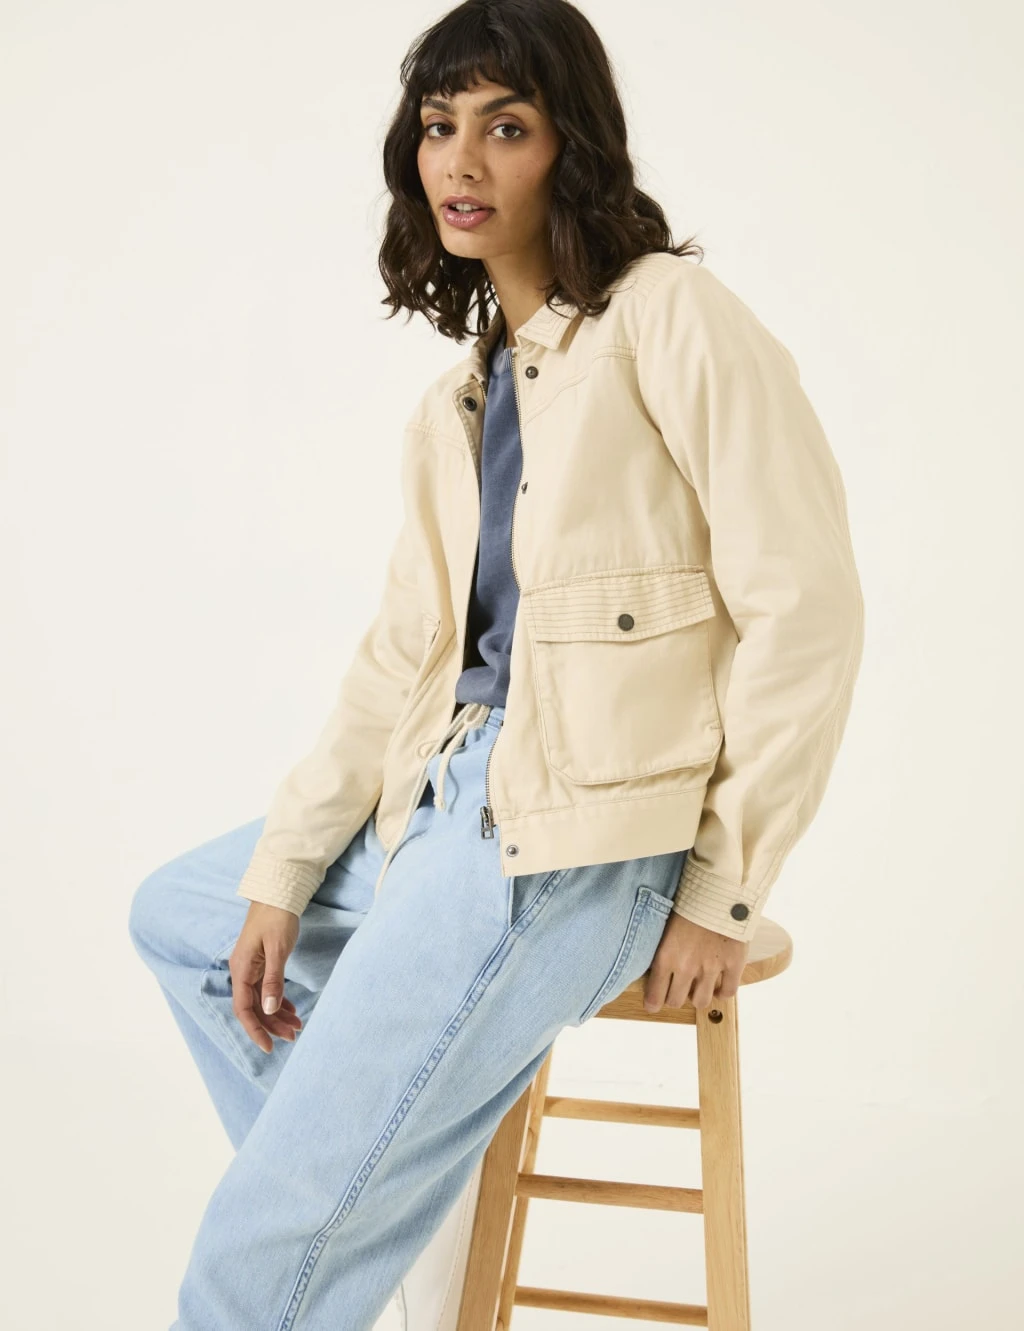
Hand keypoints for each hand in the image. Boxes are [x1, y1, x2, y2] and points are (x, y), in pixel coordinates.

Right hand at [228, 902, 304, 1052]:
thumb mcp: (277, 949)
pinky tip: (291, 1010)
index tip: (269, 1047)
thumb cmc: (277, 917)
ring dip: (277, 1015)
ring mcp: (252, 968)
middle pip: (253, 1008)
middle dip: (272, 1025)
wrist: (277, 892)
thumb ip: (273, 980)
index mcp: (242, 969)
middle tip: (294, 1037)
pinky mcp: (262, 963)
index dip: (255, 1030)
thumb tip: (269, 1010)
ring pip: (261, 1000)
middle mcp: (243, 971)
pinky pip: (267, 989)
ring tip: (297, 1027)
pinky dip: (279, 1001)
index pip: (243, 1009)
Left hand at [644, 911, 749, 1012]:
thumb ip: (663, 949)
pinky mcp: (733, 964)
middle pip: (676, 1001)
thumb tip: (657, 967)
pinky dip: (723, 991)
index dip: (653, 1003)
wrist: (719, 889)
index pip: (655, 994)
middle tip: (679, 988)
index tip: (653, 1004)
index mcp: (666, 956)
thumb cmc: (689, 902)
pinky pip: (728, 992)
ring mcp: (711, 968)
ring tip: (700, 986)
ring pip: (701, 1001)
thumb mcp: (665, 924)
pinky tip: (720, 983)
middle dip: (676, 997)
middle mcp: (686, 967)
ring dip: (699, 996)